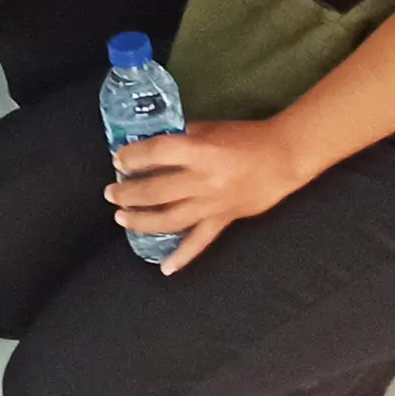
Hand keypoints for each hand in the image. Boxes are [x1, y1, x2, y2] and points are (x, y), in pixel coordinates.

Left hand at [109, 120, 306, 273]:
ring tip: (122, 218)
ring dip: (142, 221)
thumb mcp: (210, 128)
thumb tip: (154, 146)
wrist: (283, 158)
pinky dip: (182, 257)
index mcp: (199, 151)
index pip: (156, 154)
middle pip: (156, 191)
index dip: (133, 157)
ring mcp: (212, 205)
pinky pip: (199, 242)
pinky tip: (164, 267)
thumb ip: (182, 137)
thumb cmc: (246, 137)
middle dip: (129, 193)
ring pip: (170, 219)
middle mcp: (202, 181)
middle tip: (111, 193)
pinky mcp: (223, 221)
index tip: (118, 160)